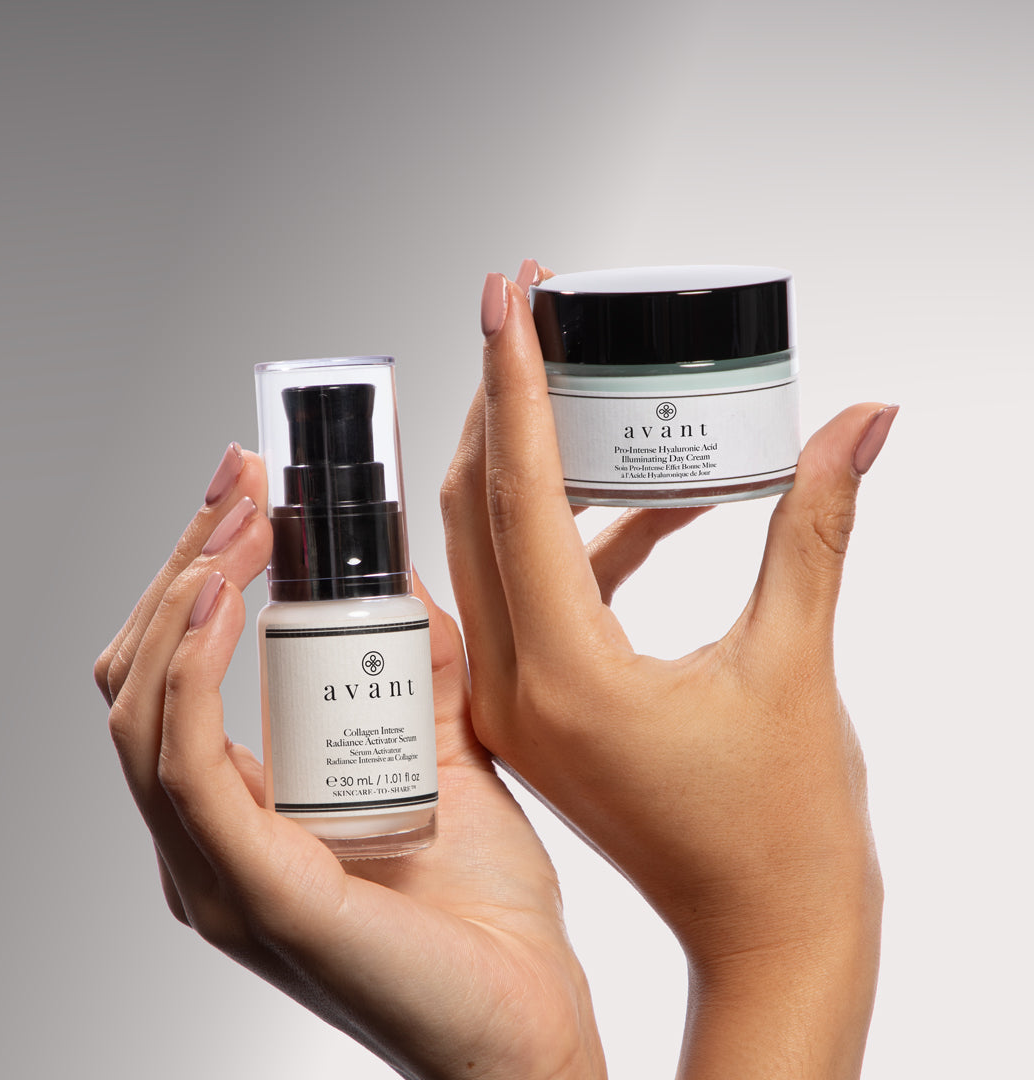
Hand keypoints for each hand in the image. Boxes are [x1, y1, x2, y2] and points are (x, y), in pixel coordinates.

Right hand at [94, 443, 605, 1079]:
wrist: (530, 1023)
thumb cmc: (485, 914)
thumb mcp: (444, 757)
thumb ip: (419, 677)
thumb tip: (405, 582)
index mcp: (242, 810)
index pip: (175, 674)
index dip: (197, 573)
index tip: (244, 491)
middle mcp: (209, 840)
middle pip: (142, 678)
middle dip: (185, 564)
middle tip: (236, 484)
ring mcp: (216, 870)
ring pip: (142, 711)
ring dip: (181, 599)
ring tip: (236, 526)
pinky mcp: (251, 891)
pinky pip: (184, 765)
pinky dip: (188, 674)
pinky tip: (218, 605)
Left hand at [440, 264, 891, 1076]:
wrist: (769, 936)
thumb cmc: (786, 833)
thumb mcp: (798, 664)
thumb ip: (818, 526)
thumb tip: (864, 421)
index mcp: (566, 678)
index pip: (516, 494)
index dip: (512, 381)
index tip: (510, 291)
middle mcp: (517, 690)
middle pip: (477, 509)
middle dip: (498, 400)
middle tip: (524, 311)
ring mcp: (517, 704)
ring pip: (495, 548)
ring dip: (528, 463)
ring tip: (574, 382)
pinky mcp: (538, 709)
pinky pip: (538, 592)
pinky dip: (576, 533)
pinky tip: (639, 494)